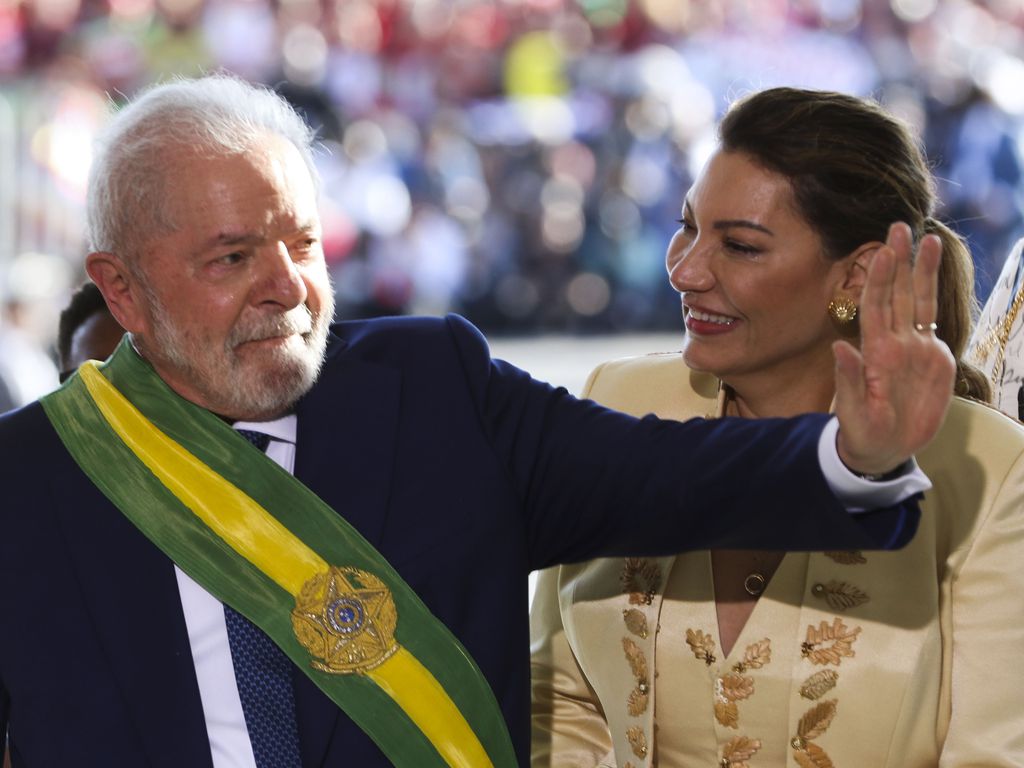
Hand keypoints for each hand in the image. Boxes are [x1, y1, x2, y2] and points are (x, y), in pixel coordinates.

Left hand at [834, 222, 955, 475]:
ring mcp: (914, 348)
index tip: (881, 252)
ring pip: (918, 301)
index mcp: (875, 353)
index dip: (879, 280)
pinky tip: (934, 274)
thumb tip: (840, 348)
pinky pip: (934, 321)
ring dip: (921, 271)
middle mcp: (895, 343)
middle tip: (899, 226)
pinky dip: (936, 297)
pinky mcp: (933, 359)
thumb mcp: (855, 412)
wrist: (884, 450)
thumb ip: (850, 380)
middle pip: (898, 294)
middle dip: (899, 260)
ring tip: (927, 239)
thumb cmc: (863, 432)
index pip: (876, 308)